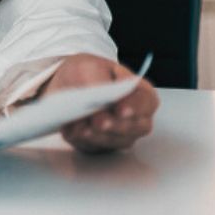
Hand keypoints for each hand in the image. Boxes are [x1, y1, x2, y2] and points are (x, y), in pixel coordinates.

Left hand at [43, 54, 158, 152]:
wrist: (69, 84)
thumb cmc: (88, 72)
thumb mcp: (91, 67)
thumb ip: (99, 80)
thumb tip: (100, 95)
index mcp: (141, 93)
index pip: (146, 102)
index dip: (135, 107)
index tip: (120, 109)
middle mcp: (136, 118)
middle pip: (134, 128)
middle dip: (114, 125)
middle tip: (98, 121)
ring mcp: (121, 134)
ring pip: (115, 141)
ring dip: (97, 135)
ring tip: (81, 128)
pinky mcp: (102, 144)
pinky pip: (95, 147)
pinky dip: (83, 140)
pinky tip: (73, 131)